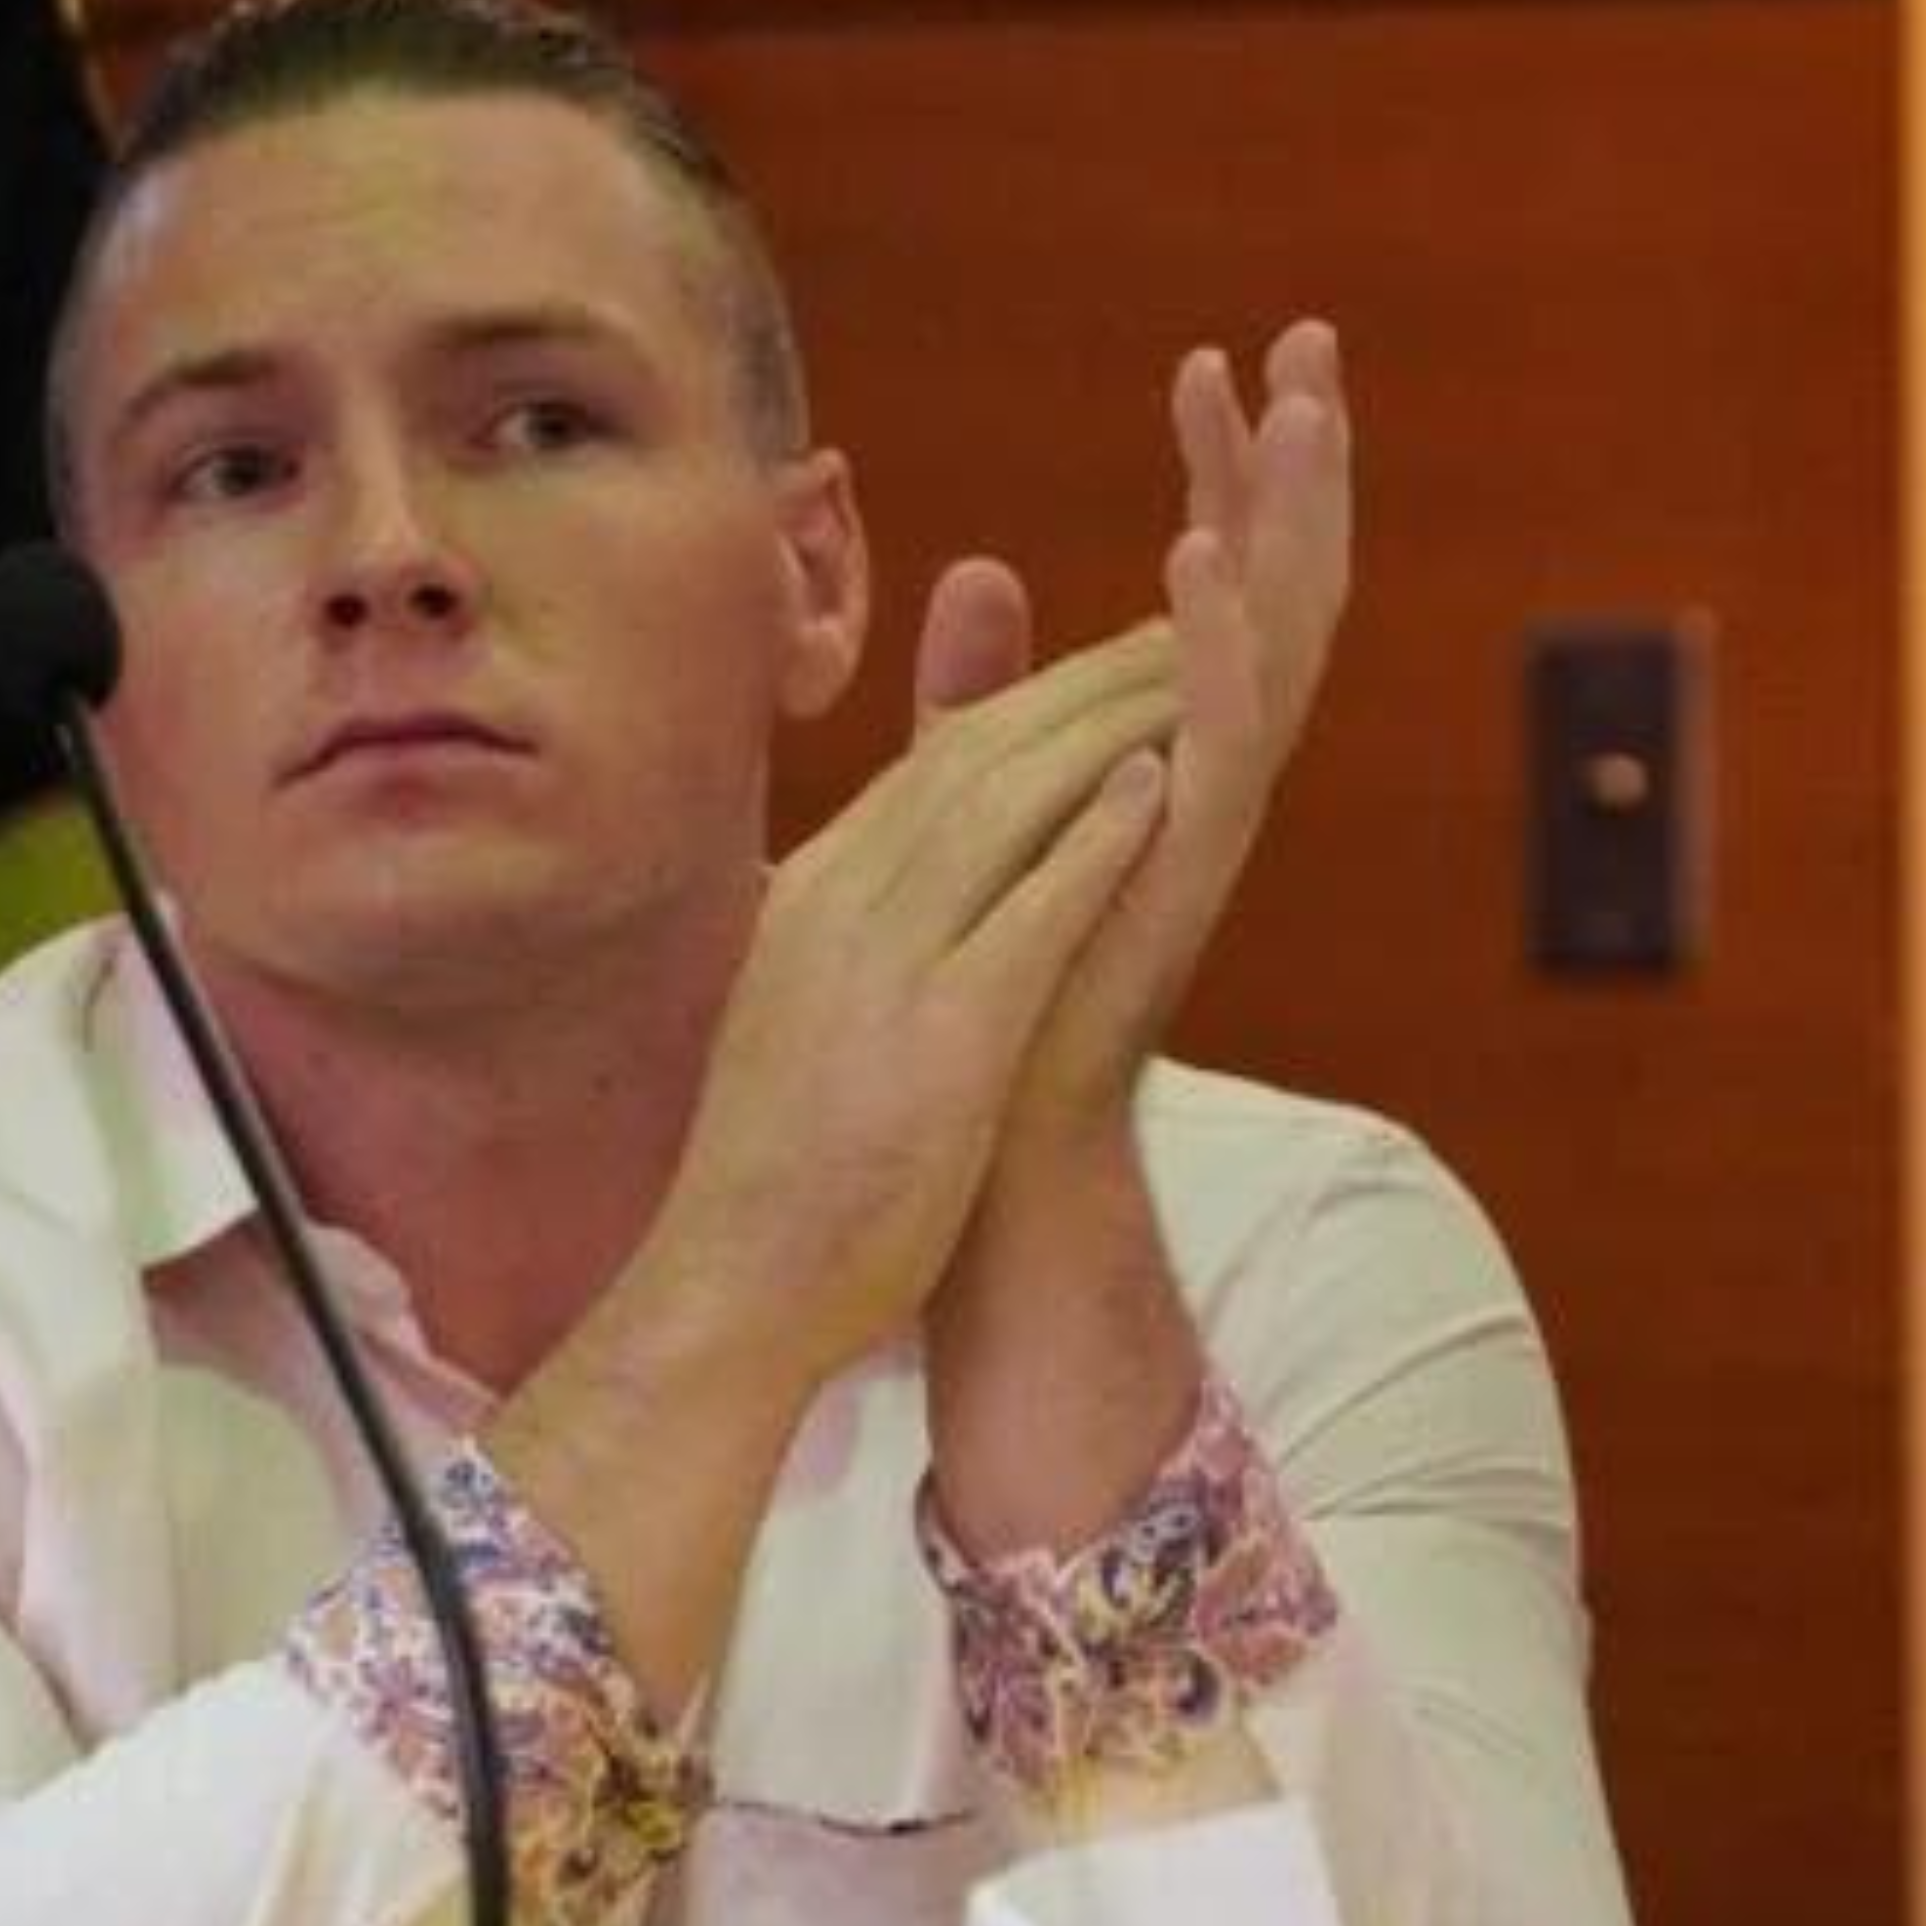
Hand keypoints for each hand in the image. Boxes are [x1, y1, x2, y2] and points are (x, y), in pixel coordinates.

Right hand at [626, 638, 1184, 1396]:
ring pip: (1004, 806)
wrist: (730, 1290)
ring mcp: (884, 968)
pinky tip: (1164, 788)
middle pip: (976, 759)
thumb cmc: (777, 1179)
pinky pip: (1029, 909)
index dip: (1034, 702)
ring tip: (1195, 678)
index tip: (1115, 666)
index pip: (934, 767)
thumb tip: (884, 893)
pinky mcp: (939, 1040)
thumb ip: (852, 938)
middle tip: (1180, 635)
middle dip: (1083, 686)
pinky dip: (1096, 838)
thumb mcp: (803, 1019)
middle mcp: (840, 907)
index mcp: (811, 899)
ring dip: (1105, 730)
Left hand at [911, 323, 1351, 1560]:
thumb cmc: (976, 988)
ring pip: (1278, 647)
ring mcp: (1201, 830)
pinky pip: (1219, 745)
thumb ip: (984, 691)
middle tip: (1311, 340)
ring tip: (1292, 406)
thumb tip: (982, 568)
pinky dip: (1220, 648)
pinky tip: (1202, 556)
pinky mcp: (1175, 881)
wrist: (974, 1148)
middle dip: (1296, 464)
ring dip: (1284, 522)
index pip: (1220, 581)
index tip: (1216, 360)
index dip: (1227, 472)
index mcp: (1164, 751)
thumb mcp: (967, 797)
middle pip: (1280, 590)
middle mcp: (1204, 781)